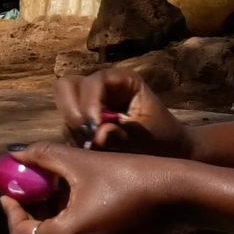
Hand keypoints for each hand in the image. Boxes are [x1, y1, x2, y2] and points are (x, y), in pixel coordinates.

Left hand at [0, 143, 183, 233]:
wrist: (177, 196)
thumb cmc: (129, 176)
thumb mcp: (80, 162)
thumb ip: (43, 156)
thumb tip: (17, 153)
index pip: (19, 233)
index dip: (11, 208)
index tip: (11, 187)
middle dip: (26, 216)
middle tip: (28, 190)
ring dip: (46, 224)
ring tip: (50, 193)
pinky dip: (65, 230)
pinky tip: (74, 202)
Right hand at [56, 70, 189, 155]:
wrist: (169, 153)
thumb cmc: (164, 139)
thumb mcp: (147, 139)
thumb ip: (122, 136)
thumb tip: (98, 136)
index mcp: (121, 80)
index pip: (94, 82)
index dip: (89, 102)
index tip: (94, 128)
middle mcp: (101, 87)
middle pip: (67, 87)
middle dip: (73, 113)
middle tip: (86, 137)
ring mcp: (89, 103)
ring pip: (64, 109)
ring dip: (74, 130)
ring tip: (93, 148)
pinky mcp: (83, 122)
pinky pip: (68, 127)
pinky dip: (75, 140)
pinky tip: (92, 153)